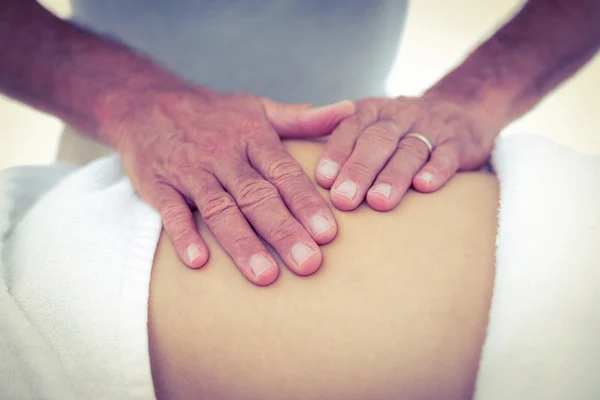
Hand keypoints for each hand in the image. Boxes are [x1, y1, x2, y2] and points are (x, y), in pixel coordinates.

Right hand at [102, 87, 354, 284]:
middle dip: (283, 231)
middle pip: (256, 196)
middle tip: (308, 264)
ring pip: (219, 209)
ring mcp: (190, 171)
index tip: (328, 233)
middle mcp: (224, 155)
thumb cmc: (215, 114)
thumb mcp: (259, 109)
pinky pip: (171, 212)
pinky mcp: (159, 185)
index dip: (306, 203)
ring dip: (242, 242)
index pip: (284, 173)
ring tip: (265, 275)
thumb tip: (350, 112)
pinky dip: (183, 235)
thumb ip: (303, 117)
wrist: (148, 103)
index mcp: (252, 138)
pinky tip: (199, 262)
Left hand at [314, 94, 498, 210]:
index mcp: (373, 111)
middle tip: (344, 200)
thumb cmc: (402, 131)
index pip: (350, 128)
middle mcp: (399, 116)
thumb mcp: (372, 126)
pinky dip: (436, 170)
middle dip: (359, 170)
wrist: (462, 109)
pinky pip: (446, 155)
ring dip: (393, 176)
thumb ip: (344, 145)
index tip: (323, 180)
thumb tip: (304, 180)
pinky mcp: (458, 142)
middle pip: (377, 141)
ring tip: (378, 202)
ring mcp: (430, 128)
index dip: (337, 153)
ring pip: (409, 150)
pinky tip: (424, 187)